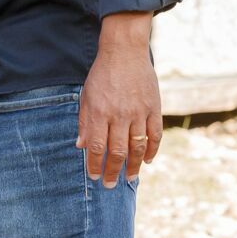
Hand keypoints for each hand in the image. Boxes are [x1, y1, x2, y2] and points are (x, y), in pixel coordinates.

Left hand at [77, 13, 161, 187]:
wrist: (124, 52)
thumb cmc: (101, 75)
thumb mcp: (86, 96)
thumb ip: (84, 122)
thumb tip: (80, 146)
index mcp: (99, 112)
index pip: (97, 147)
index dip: (95, 165)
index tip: (94, 177)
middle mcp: (119, 115)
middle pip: (117, 152)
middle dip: (113, 171)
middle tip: (110, 185)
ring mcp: (139, 112)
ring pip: (138, 147)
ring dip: (134, 166)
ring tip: (130, 178)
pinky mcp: (154, 108)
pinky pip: (155, 135)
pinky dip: (152, 150)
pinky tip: (148, 160)